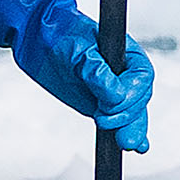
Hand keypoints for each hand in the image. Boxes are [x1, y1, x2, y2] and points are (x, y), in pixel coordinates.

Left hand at [0, 0, 154, 149]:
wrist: (37, 40)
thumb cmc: (60, 34)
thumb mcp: (77, 48)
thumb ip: (96, 71)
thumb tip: (115, 94)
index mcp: (126, 53)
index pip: (141, 77)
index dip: (130, 95)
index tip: (109, 104)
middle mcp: (124, 72)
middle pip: (139, 99)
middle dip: (127, 115)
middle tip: (104, 122)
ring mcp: (114, 90)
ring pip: (133, 113)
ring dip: (132, 128)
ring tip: (127, 143)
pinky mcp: (102, 104)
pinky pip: (121, 119)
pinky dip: (129, 130)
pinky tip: (137, 146)